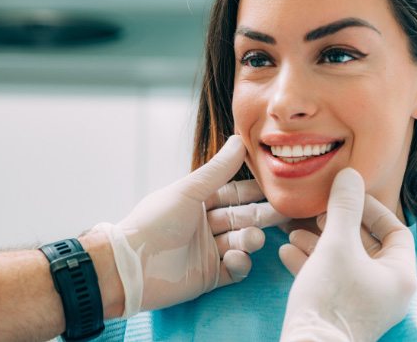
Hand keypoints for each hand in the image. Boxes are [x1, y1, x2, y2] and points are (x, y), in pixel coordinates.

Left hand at [94, 135, 285, 317]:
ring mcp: (207, 252)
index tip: (277, 185)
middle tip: (285, 212)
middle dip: (262, 215)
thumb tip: (240, 140)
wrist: (131, 265)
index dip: (254, 190)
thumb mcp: (188, 191)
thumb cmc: (154, 222)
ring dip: (250, 239)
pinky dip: (240, 263)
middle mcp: (204, 225)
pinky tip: (236, 258)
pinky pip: (234, 269)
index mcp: (197, 202)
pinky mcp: (209, 276)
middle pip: (242, 218)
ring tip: (251, 239)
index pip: (233, 193)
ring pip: (241, 242)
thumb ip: (217, 170)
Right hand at [280, 168, 416, 341]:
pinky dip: (310, 262)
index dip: (371, 209)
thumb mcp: (336, 244)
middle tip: (316, 213)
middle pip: (365, 245)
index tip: (345, 197)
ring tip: (293, 231)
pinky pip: (329, 278)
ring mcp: (362, 301)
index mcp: (398, 274)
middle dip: (336, 225)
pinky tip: (286, 251)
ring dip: (318, 242)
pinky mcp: (339, 310)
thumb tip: (349, 175)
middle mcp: (385, 289)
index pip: (395, 231)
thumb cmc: (331, 296)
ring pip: (343, 261)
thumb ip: (343, 207)